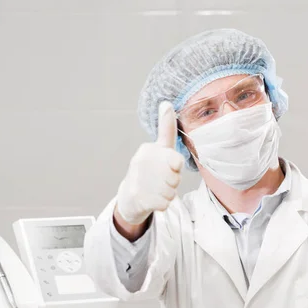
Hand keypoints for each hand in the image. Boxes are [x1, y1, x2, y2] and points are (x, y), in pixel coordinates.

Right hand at [116, 101, 184, 224]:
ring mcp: (138, 180)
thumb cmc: (150, 169)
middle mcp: (141, 163)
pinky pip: (164, 204)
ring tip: (157, 189)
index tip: (171, 167)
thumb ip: (166, 128)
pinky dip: (162, 204)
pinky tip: (153, 198)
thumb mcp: (159, 147)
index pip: (176, 161)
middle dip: (173, 182)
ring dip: (168, 193)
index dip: (177, 167)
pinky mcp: (138, 198)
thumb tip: (166, 103)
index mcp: (148, 150)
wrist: (130, 195)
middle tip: (163, 180)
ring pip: (171, 192)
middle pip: (176, 178)